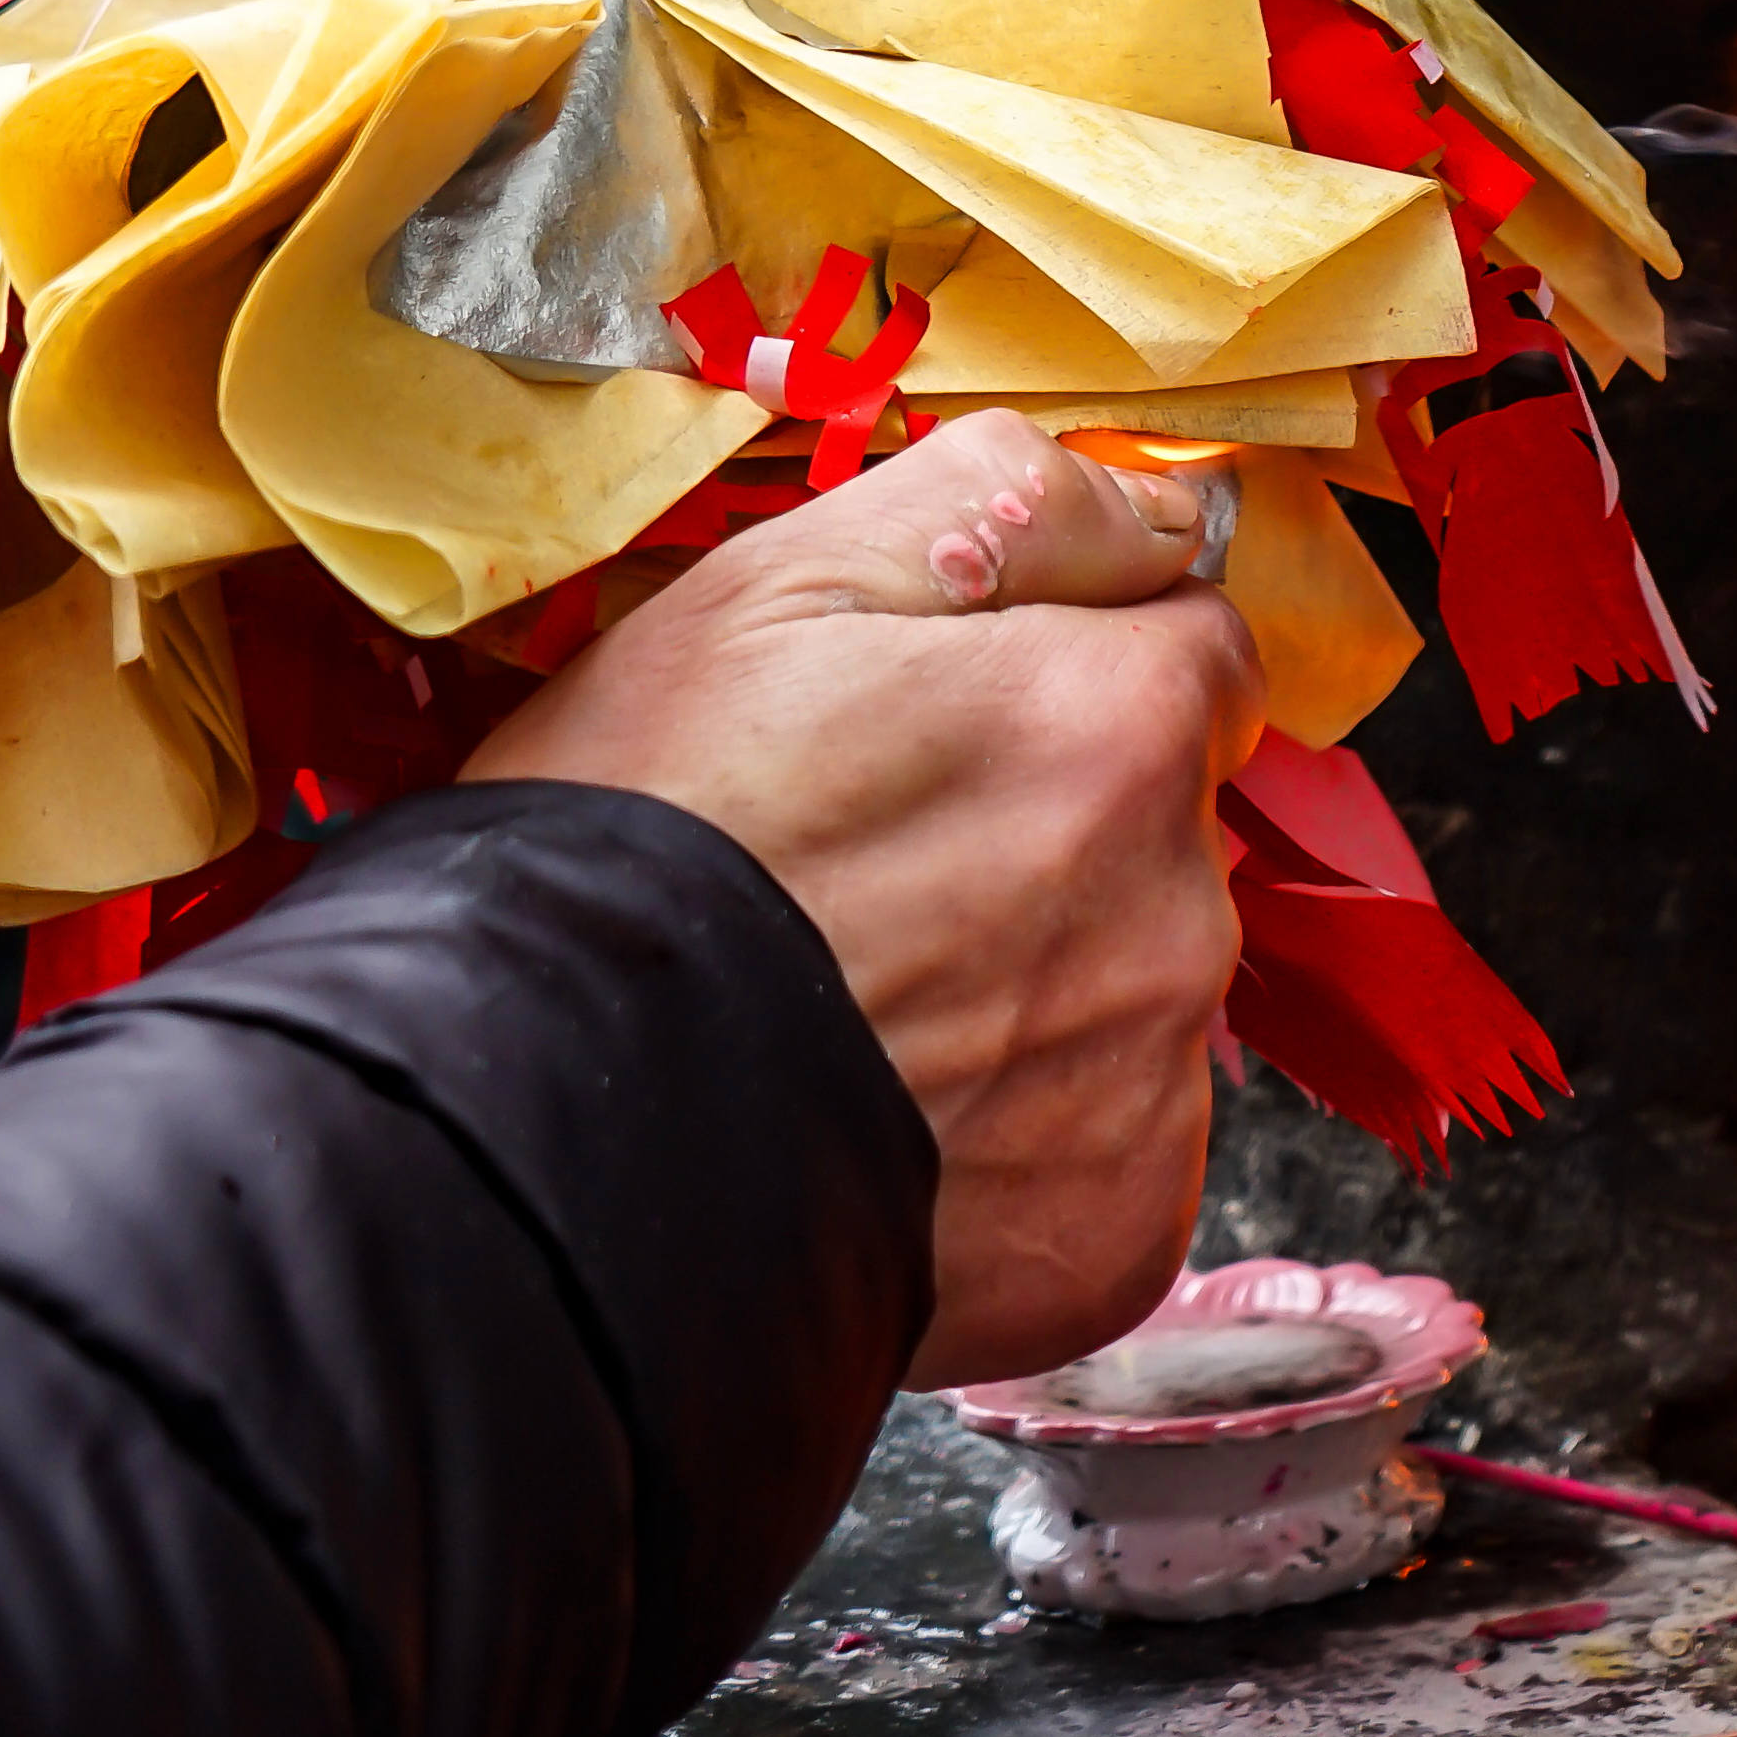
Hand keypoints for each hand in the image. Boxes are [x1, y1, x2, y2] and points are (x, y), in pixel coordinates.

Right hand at [462, 418, 1257, 1389]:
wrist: (542, 1132)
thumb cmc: (642, 846)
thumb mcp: (779, 584)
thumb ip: (1015, 503)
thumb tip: (1166, 507)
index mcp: (1117, 728)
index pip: (1193, 655)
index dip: (1072, 674)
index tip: (961, 723)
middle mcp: (1174, 907)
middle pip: (1164, 832)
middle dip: (1053, 837)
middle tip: (871, 878)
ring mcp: (1151, 1084)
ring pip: (1134, 993)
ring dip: (1039, 992)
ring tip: (860, 1008)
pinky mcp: (1116, 1233)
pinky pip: (1107, 1155)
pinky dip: (1024, 1142)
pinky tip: (891, 1122)